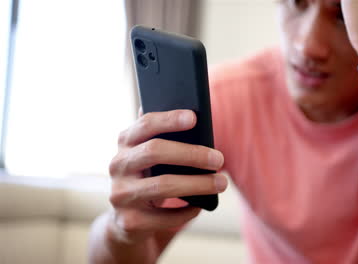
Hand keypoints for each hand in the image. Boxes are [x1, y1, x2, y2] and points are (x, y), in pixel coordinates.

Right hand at [107, 109, 226, 243]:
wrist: (127, 219)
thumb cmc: (150, 177)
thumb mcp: (152, 156)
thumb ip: (165, 136)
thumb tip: (195, 116)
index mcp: (126, 142)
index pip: (146, 124)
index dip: (169, 120)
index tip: (194, 118)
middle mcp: (117, 165)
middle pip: (154, 151)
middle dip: (191, 154)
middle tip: (218, 159)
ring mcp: (120, 194)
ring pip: (163, 186)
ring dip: (197, 184)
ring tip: (221, 183)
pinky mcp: (128, 221)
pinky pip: (165, 216)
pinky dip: (187, 211)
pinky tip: (201, 206)